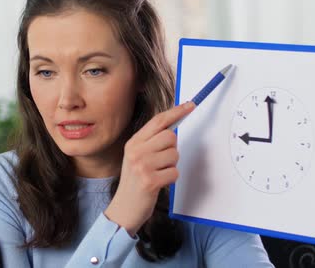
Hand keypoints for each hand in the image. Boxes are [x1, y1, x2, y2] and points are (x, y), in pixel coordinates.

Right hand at [104, 101, 194, 235]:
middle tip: (162, 161)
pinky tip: (159, 183)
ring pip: (175, 154)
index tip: (190, 105)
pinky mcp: (150, 180)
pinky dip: (171, 179)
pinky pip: (174, 172)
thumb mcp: (136, 157)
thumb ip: (151, 142)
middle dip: (173, 148)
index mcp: (133, 143)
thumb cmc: (134, 182)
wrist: (124, 209)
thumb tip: (173, 129)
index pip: (158, 121)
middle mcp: (136, 151)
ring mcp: (142, 165)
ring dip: (172, 165)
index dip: (176, 112)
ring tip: (158, 173)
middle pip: (170, 136)